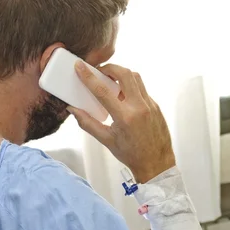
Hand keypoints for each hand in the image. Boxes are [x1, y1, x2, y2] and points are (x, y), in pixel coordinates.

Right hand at [68, 61, 175, 182]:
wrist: (156, 164)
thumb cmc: (131, 155)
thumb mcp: (106, 140)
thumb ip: (87, 123)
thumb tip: (73, 109)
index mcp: (125, 117)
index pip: (103, 91)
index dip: (89, 76)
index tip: (80, 66)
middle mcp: (139, 107)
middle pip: (124, 74)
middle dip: (110, 67)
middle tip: (100, 71)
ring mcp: (150, 105)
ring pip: (136, 77)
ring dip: (121, 74)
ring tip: (111, 81)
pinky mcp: (155, 105)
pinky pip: (141, 89)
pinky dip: (130, 87)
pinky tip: (122, 96)